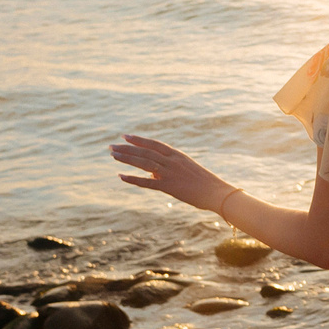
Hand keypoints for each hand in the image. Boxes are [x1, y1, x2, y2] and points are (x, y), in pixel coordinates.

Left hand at [110, 134, 232, 210]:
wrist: (216, 192)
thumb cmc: (204, 183)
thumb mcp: (186, 170)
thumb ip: (168, 169)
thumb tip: (152, 175)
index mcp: (177, 155)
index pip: (154, 144)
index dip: (138, 140)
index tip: (125, 136)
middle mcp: (172, 161)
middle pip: (145, 151)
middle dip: (127, 148)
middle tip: (111, 146)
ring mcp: (170, 173)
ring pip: (144, 163)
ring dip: (127, 158)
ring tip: (113, 155)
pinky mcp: (169, 186)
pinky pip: (147, 182)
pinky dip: (133, 179)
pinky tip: (121, 176)